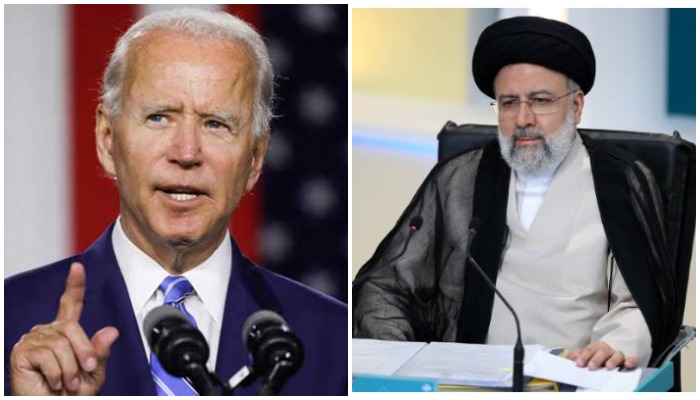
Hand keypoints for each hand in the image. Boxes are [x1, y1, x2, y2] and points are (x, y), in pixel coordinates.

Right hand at [10, 262, 119, 394]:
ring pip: (62, 344)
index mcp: (66, 333)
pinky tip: (52, 381)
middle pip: (73, 328)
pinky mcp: (22, 351)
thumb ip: (100, 352)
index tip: (78, 267)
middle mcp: (48, 332)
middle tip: (83, 373)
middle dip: (84, 353)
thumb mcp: (93, 372)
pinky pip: (48, 355)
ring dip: (70, 368)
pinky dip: (56, 373)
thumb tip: (111, 331)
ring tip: (66, 382)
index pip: (70, 304)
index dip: (74, 285)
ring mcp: (33, 340)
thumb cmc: (71, 394)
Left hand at [568, 340, 637, 369]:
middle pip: (602, 352)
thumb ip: (578, 355)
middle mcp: (607, 349)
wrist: (612, 350)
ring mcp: (618, 354)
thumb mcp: (586, 354)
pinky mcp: (628, 360)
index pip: (589, 350)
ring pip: (616, 355)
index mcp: (596, 347)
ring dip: (612, 360)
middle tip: (591, 367)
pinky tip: (627, 365)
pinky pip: (632, 359)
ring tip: (608, 366)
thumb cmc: (597, 355)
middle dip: (596, 359)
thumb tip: (571, 358)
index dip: (584, 356)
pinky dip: (630, 361)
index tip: (579, 363)